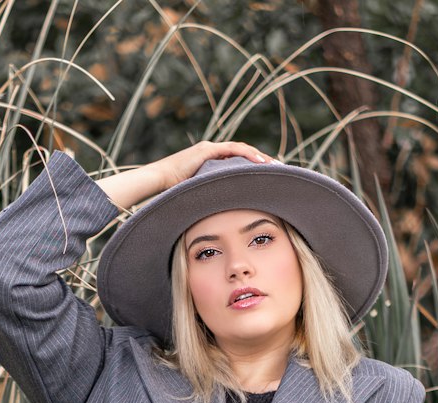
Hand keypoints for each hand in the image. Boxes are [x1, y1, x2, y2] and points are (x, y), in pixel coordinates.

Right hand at [155, 140, 275, 192]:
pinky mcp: (207, 150)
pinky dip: (248, 155)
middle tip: (280, 169)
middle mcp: (212, 152)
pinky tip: (260, 162)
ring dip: (259, 156)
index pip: (238, 162)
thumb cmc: (173, 194)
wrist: (157, 182)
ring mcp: (210, 149)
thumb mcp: (199, 198)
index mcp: (211, 163)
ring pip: (242, 149)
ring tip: (275, 165)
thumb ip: (212, 201)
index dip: (255, 167)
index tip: (270, 176)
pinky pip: (233, 150)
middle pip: (244, 154)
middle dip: (263, 160)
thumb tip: (224, 219)